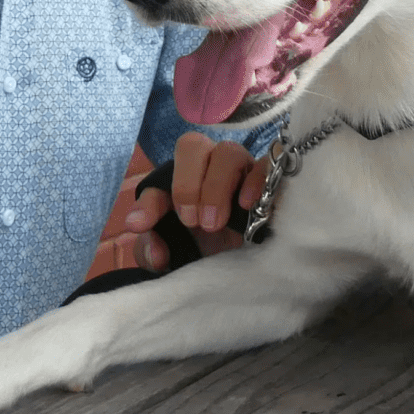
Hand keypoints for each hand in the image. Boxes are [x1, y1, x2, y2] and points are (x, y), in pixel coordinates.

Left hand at [124, 132, 266, 271]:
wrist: (246, 267)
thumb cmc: (207, 250)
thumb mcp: (173, 254)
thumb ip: (151, 249)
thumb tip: (152, 247)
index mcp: (183, 178)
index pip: (160, 178)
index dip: (149, 202)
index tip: (141, 226)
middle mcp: (211, 165)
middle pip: (193, 146)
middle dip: (186, 184)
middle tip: (190, 222)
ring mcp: (243, 169)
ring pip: (228, 152)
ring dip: (216, 186)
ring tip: (213, 224)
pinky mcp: (272, 180)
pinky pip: (266, 166)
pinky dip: (255, 181)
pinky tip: (246, 205)